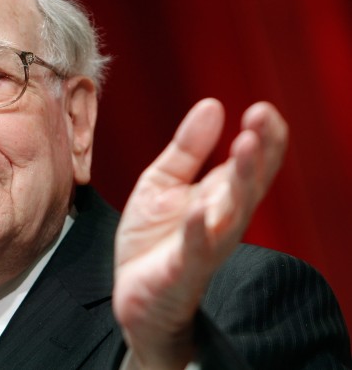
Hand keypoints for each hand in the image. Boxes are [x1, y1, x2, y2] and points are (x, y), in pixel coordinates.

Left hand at [112, 98, 287, 368]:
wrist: (134, 292)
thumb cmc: (153, 239)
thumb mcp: (163, 181)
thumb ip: (187, 147)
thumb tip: (212, 104)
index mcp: (219, 194)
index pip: (252, 162)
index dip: (263, 135)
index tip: (262, 107)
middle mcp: (221, 218)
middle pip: (250, 182)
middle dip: (258, 151)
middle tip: (260, 118)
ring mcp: (205, 245)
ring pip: (232, 212)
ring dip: (240, 180)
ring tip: (244, 146)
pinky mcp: (183, 269)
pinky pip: (195, 250)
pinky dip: (198, 231)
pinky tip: (198, 209)